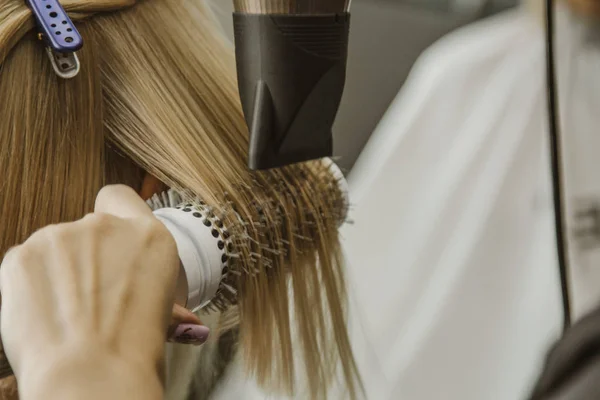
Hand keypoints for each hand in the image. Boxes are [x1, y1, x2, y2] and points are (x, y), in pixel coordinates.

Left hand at [0, 185, 180, 398]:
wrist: (91, 374)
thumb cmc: (133, 352)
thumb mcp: (163, 319)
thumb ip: (168, 304)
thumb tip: (191, 327)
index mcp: (150, 236)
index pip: (119, 197)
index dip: (111, 217)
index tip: (108, 242)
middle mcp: (107, 225)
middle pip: (86, 229)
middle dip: (86, 256)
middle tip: (91, 299)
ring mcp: (62, 235)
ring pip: (54, 248)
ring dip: (58, 272)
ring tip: (67, 313)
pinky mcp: (24, 253)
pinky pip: (24, 263)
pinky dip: (30, 286)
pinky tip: (45, 314)